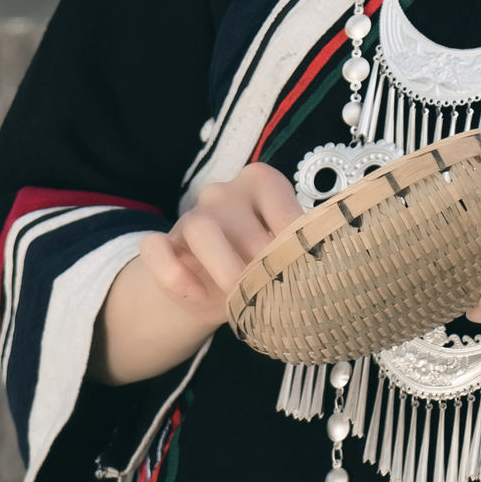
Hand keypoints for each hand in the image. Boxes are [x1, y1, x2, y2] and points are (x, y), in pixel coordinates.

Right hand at [99, 160, 302, 383]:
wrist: (211, 289)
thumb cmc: (260, 264)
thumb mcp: (283, 256)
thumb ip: (298, 251)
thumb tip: (325, 268)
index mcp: (260, 183)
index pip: (274, 192)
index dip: (289, 226)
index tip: (307, 260)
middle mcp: (223, 193)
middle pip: (237, 216)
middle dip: (257, 255)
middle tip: (275, 287)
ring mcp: (188, 218)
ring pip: (198, 227)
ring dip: (221, 263)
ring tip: (238, 292)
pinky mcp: (161, 246)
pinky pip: (155, 249)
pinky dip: (173, 274)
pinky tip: (195, 298)